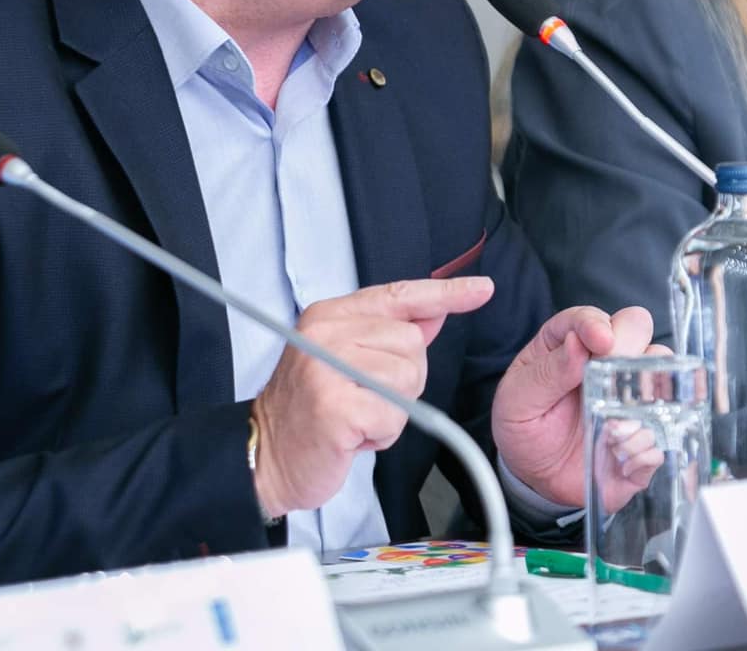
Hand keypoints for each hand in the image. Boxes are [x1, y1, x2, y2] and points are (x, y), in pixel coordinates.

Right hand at [252, 276, 494, 518]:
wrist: (264, 458)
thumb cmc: (310, 413)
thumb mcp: (345, 361)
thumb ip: (388, 335)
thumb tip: (434, 312)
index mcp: (329, 316)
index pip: (398, 295)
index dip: (444, 292)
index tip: (481, 288)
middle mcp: (326, 333)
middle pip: (412, 343)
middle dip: (404, 381)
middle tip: (365, 400)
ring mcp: (327, 368)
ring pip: (408, 379)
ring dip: (393, 411)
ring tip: (357, 418)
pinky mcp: (335, 406)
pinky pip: (394, 416)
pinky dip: (381, 435)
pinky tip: (352, 437)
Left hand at [493, 304, 658, 506]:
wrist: (538, 479)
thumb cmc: (525, 430)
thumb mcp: (518, 402)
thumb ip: (546, 374)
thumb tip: (576, 343)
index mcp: (568, 344)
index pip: (589, 318)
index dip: (596, 324)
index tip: (600, 341)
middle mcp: (606, 360)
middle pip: (636, 327)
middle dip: (629, 344)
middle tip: (611, 373)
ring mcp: (631, 391)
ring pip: (662, 367)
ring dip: (646, 389)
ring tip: (614, 421)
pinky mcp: (645, 428)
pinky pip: (663, 426)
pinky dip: (646, 440)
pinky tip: (618, 453)